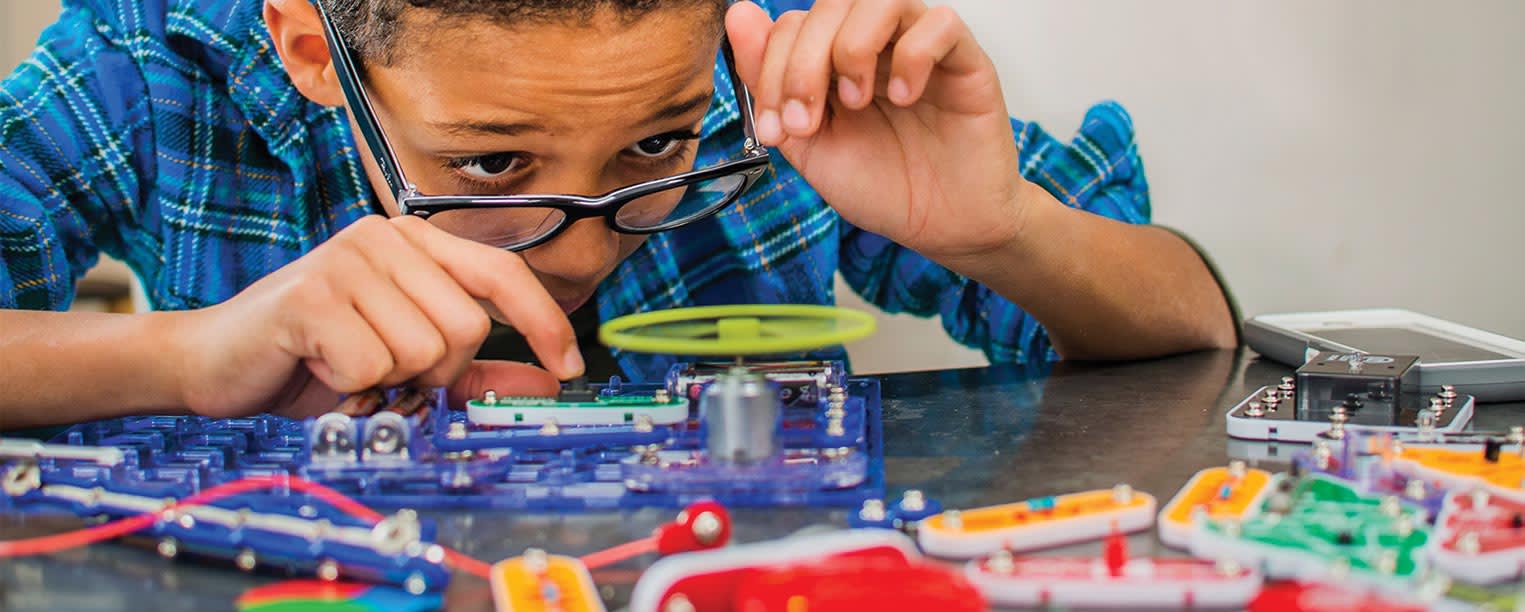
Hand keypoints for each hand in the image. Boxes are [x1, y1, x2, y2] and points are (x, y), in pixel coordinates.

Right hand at [171, 215, 579, 418]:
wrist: (216, 364)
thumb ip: (478, 372)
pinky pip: (375, 365)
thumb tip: (546, 382)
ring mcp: (348, 260)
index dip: (544, 322)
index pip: (503, 273)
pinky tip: (321, 368)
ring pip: (425, 349)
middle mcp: (384, 237)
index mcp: (414, 243)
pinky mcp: (313, 295)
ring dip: (392, 381)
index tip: (569, 366)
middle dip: (438, 373)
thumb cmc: (315, 359)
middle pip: (468, 327)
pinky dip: (353, 387)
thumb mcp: (408, 365)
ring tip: (350, 367)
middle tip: (390, 375)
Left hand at [727, 0, 1030, 260]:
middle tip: (808, 121)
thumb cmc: (883, 187)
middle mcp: (877, 45)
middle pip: (832, 3)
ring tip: (855, 101)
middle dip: (803, 63)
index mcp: (834, 61)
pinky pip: (942, 23)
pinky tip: (905, 99)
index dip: (772, 69)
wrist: (942, 228)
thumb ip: (772, 86)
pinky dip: (914, 56)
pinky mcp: (965, 62)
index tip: (776, 129)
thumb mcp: (810, 145)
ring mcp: (920, 48)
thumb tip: (740, 16)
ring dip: (853, 47)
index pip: (794, 24)